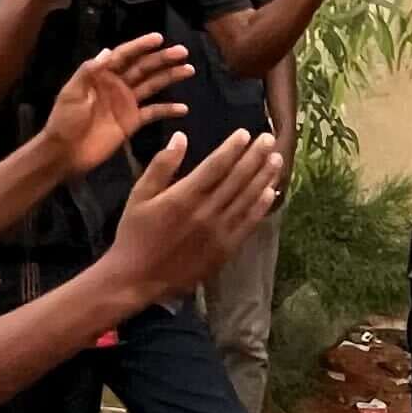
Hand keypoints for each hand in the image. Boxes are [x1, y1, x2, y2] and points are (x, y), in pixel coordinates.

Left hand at [39, 38, 195, 178]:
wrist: (65, 152)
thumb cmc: (64, 120)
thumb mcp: (72, 93)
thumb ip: (89, 71)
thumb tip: (109, 51)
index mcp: (101, 75)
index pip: (124, 55)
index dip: (141, 46)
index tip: (159, 38)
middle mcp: (117, 85)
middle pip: (143, 67)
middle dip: (162, 59)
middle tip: (183, 52)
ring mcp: (126, 103)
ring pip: (152, 85)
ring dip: (170, 77)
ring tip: (188, 70)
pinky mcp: (132, 122)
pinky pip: (153, 112)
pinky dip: (168, 110)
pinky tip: (183, 109)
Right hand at [102, 130, 283, 310]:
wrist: (137, 279)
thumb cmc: (134, 235)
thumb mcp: (139, 196)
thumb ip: (160, 166)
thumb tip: (181, 137)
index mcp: (183, 196)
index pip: (215, 165)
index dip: (232, 148)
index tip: (245, 133)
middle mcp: (206, 211)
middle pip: (237, 178)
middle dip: (255, 156)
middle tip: (269, 139)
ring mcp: (219, 232)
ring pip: (247, 198)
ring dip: (263, 177)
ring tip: (277, 159)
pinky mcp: (225, 249)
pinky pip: (248, 224)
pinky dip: (261, 207)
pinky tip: (271, 192)